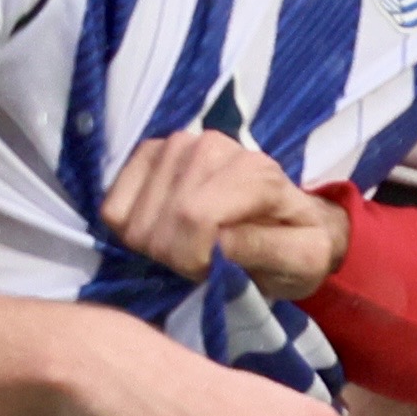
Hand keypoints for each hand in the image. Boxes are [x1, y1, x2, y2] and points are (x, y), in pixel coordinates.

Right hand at [98, 125, 348, 294]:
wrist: (288, 219)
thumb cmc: (297, 245)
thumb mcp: (304, 260)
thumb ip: (266, 251)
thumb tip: (215, 244)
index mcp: (255, 172)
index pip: (193, 218)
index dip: (193, 260)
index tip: (215, 270)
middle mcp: (212, 147)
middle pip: (160, 222)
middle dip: (174, 257)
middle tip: (202, 261)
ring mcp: (175, 145)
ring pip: (132, 218)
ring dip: (153, 245)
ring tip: (187, 245)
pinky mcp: (148, 153)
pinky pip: (112, 206)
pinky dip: (129, 229)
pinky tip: (162, 229)